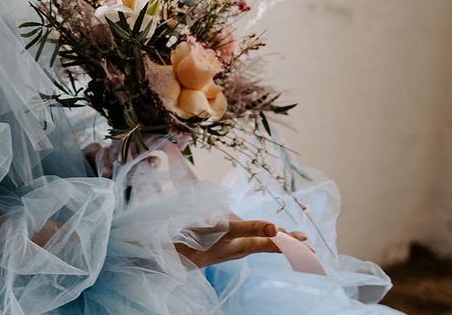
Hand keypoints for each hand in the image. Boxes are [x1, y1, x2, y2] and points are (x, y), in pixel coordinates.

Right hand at [174, 220, 308, 267]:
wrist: (167, 252)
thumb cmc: (194, 239)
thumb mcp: (222, 230)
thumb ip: (248, 227)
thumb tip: (275, 228)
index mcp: (243, 243)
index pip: (274, 244)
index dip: (293, 244)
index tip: (311, 247)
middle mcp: (239, 247)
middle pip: (270, 245)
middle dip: (290, 245)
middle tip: (310, 247)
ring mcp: (228, 246)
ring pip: (258, 243)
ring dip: (275, 241)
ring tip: (288, 238)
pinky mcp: (217, 243)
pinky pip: (243, 240)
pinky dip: (256, 236)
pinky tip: (253, 233)